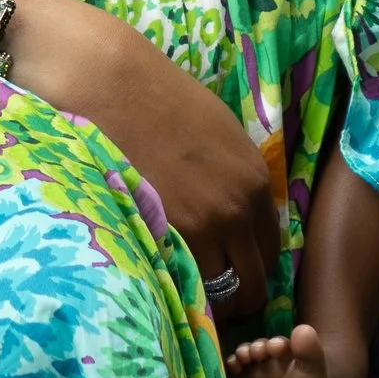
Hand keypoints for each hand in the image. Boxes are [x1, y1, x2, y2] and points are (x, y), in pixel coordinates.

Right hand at [12, 0, 278, 323]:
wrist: (107, 82)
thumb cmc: (158, 97)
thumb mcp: (220, 134)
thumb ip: (237, 180)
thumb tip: (239, 218)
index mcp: (256, 183)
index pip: (271, 252)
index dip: (250, 265)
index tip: (228, 269)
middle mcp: (236, 212)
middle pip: (253, 285)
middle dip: (235, 295)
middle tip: (207, 293)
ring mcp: (198, 230)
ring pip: (216, 294)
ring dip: (200, 295)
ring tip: (176, 284)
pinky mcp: (159, 237)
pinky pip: (177, 284)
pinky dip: (170, 287)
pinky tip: (154, 273)